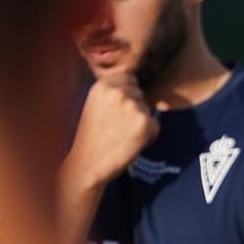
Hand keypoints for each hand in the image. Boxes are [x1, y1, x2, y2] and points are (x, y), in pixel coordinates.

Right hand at [65, 75, 160, 190]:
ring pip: (147, 110)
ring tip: (122, 136)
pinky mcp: (144, 122)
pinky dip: (148, 136)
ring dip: (141, 123)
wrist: (88, 164)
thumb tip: (137, 87)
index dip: (128, 96)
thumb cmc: (92, 138)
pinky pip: (155, 125)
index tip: (118, 112)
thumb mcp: (95, 105)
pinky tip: (131, 144)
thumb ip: (113, 93)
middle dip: (134, 109)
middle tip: (118, 128)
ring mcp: (132, 106)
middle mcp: (118, 92)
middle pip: (140, 94)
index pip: (130, 79)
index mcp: (103, 85)